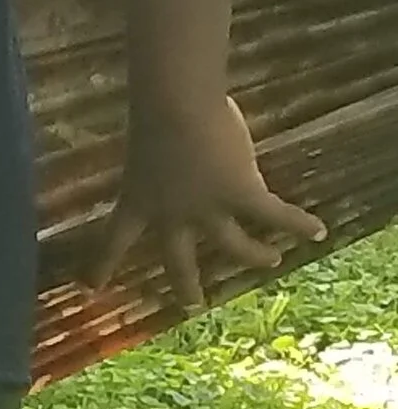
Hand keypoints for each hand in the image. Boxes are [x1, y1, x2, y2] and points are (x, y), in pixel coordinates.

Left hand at [94, 93, 326, 308]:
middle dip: (184, 283)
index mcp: (136, 200)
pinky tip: (317, 231)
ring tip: (270, 260)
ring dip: (253, 255)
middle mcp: (171, 214)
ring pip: (233, 245)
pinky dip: (297, 223)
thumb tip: (179, 152)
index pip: (113, 241)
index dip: (102, 265)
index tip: (90, 288)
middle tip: (190, 304)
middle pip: (176, 259)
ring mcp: (208, 209)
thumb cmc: (155, 111)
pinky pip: (274, 215)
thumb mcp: (145, 144)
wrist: (175, 104)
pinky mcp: (242, 194)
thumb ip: (159, 160)